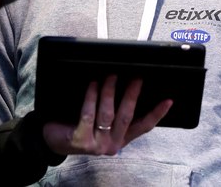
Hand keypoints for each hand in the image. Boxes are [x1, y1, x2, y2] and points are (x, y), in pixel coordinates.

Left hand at [41, 75, 171, 155]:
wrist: (51, 139)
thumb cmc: (78, 125)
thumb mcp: (101, 121)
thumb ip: (115, 111)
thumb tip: (128, 83)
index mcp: (120, 139)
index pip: (143, 127)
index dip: (157, 114)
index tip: (168, 100)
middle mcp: (112, 144)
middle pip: (127, 116)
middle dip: (132, 94)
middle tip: (136, 77)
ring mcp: (97, 144)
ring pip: (108, 113)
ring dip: (110, 91)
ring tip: (110, 75)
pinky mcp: (81, 141)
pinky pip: (89, 113)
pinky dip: (91, 96)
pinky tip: (93, 84)